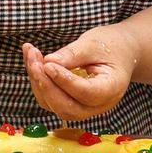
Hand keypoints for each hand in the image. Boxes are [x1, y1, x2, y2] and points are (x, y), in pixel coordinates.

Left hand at [23, 27, 139, 121]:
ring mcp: (85, 108)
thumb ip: (73, 54)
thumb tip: (48, 62)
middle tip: (34, 59)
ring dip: (38, 82)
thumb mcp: (94, 44)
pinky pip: (50, 100)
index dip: (65, 81)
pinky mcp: (71, 104)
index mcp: (112, 89)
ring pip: (54, 105)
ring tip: (31, 54)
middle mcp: (99, 105)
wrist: (120, 53)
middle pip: (68, 107)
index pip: (86, 92)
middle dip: (46, 84)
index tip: (47, 64)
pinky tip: (32, 60)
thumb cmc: (111, 46)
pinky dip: (38, 82)